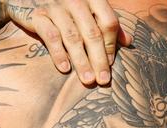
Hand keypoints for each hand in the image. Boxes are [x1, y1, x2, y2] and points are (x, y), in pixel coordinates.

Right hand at [3, 0, 131, 85]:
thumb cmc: (65, 8)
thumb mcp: (88, 10)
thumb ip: (107, 24)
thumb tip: (129, 42)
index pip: (108, 21)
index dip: (111, 44)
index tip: (110, 64)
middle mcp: (76, 0)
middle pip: (92, 33)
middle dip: (99, 59)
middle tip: (103, 80)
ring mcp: (56, 7)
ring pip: (73, 37)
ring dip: (81, 61)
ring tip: (87, 80)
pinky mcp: (38, 15)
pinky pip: (50, 36)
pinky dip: (58, 53)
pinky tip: (65, 68)